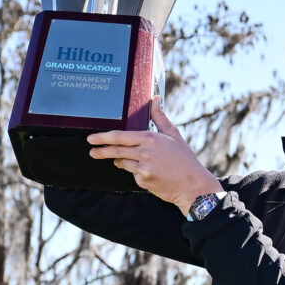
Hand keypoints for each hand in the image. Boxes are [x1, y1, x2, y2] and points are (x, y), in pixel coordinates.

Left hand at [88, 98, 221, 209]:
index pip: (120, 136)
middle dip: (101, 151)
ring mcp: (143, 167)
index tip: (93, 138)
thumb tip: (155, 99)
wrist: (193, 185)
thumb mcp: (174, 134)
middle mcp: (144, 152)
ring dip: (121, 162)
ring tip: (127, 161)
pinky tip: (150, 174)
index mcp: (150, 138)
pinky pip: (133, 175)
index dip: (103, 137)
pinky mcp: (143, 181)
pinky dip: (137, 173)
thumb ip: (160, 117)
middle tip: (91, 151)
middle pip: (116, 150)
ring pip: (123, 163)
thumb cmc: (185, 159)